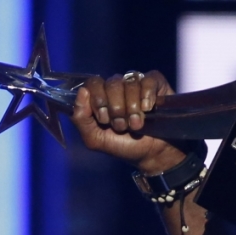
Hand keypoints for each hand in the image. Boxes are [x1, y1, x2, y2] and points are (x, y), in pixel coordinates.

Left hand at [71, 71, 186, 176]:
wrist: (151, 154)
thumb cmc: (123, 146)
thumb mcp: (95, 140)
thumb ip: (81, 119)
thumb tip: (82, 92)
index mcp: (101, 97)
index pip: (93, 83)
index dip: (98, 100)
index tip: (104, 119)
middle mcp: (117, 87)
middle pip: (112, 83)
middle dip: (116, 109)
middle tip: (121, 126)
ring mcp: (136, 83)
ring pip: (130, 83)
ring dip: (132, 109)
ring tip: (136, 125)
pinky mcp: (155, 83)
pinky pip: (148, 80)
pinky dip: (147, 97)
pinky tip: (148, 110)